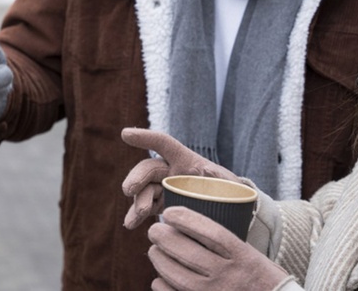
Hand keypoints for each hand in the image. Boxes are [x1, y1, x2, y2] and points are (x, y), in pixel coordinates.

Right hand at [120, 128, 237, 229]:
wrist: (230, 215)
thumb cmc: (231, 194)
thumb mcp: (232, 185)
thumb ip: (219, 177)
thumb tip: (206, 172)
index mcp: (185, 160)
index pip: (163, 144)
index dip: (145, 138)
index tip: (125, 134)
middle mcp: (170, 171)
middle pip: (148, 168)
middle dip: (137, 177)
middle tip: (129, 190)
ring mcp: (163, 189)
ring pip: (143, 189)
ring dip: (137, 200)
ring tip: (138, 215)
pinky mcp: (160, 205)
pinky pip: (144, 208)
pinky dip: (135, 216)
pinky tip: (130, 224)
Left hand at [147, 206, 290, 290]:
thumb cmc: (259, 279)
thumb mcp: (250, 256)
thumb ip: (224, 242)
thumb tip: (184, 223)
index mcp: (244, 258)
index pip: (212, 233)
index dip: (186, 220)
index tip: (169, 212)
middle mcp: (230, 277)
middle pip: (187, 253)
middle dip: (163, 238)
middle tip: (154, 231)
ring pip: (176, 275)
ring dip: (159, 260)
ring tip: (155, 251)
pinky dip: (161, 284)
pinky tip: (161, 278)